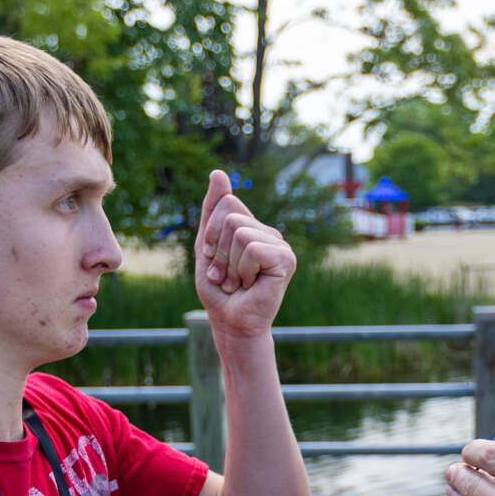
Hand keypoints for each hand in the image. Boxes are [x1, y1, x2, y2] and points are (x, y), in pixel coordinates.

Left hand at [194, 169, 294, 340]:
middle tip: (225, 276)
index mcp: (252, 227)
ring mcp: (280, 245)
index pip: (225, 203)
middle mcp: (269, 233)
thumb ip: (212, 211)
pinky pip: (251, 248)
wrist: (231, 323)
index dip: (210, 233)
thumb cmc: (219, 291)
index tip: (213, 260)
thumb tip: (218, 172)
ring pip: (239, 232)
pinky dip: (243, 270)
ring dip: (228, 264)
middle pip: (230, 216)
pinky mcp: (287, 259)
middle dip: (218, 251)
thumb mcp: (207, 246)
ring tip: (237, 283)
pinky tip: (251, 285)